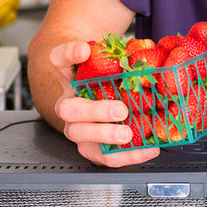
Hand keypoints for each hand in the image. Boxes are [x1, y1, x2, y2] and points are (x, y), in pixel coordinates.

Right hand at [48, 40, 160, 167]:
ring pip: (80, 134)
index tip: (85, 50)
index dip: (69, 54)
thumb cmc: (107, 82)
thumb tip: (144, 54)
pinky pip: (103, 156)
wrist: (104, 101)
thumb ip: (123, 57)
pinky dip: (127, 155)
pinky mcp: (91, 147)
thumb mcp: (113, 66)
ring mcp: (77, 127)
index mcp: (71, 76)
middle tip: (120, 110)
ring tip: (127, 134)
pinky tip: (147, 149)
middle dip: (95, 111)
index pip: (59, 59)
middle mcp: (69, 102)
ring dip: (104, 136)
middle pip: (67, 108)